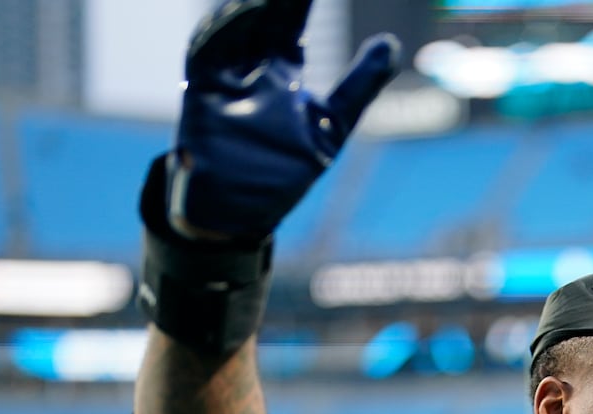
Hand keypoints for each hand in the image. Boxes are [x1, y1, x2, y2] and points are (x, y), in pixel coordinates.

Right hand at [168, 0, 399, 240]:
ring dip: (245, 7)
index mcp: (281, 72)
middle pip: (260, 20)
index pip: (290, 24)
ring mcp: (225, 80)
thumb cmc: (282, 171)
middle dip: (277, 1)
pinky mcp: (201, 95)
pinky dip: (218, 30)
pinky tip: (238, 12)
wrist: (240, 212)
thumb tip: (391, 42)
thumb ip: (360, 84)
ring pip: (231, 29)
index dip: (299, 1)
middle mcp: (251, 69)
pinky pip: (204, 54)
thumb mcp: (332, 125)